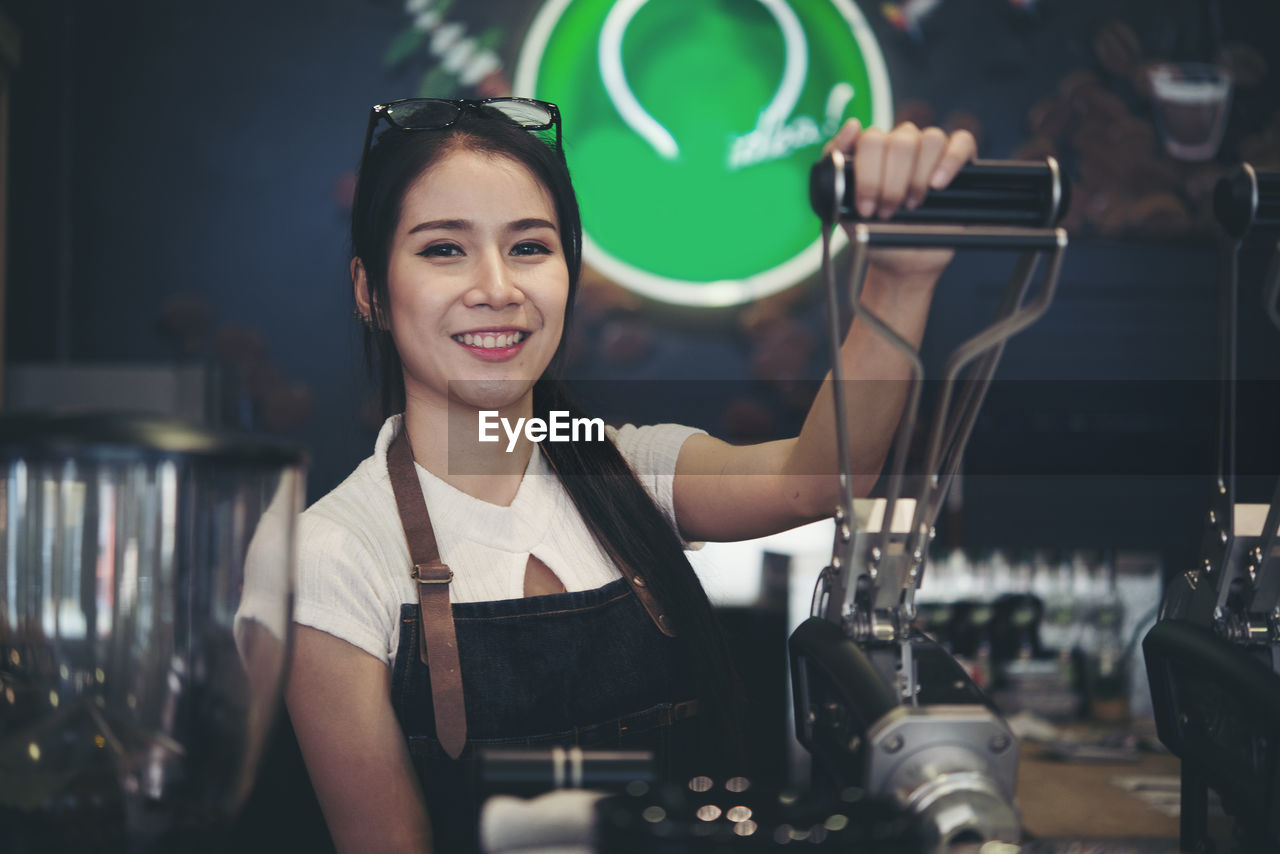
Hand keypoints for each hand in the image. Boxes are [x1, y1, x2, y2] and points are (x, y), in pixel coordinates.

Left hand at [823, 119, 976, 280]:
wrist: (898, 260)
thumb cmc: (869, 231)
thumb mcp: (840, 206)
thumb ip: (835, 166)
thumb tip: (853, 126)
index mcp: (871, 150)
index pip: (871, 140)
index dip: (869, 175)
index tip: (866, 207)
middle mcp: (900, 144)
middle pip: (901, 140)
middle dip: (892, 183)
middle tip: (888, 212)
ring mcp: (928, 152)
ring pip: (931, 139)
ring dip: (919, 177)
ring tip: (912, 205)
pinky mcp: (957, 163)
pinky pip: (962, 142)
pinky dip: (951, 160)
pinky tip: (938, 184)